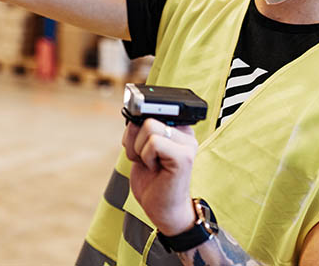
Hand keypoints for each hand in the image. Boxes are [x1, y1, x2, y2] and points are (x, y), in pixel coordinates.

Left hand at [122, 118, 197, 235]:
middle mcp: (185, 133)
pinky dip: (146, 157)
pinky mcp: (183, 157)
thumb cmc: (152, 181)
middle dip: (134, 140)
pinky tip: (154, 168)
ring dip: (139, 149)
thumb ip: (139, 130)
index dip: (138, 121)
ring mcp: (187, 144)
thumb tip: (132, 115)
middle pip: (146, 117)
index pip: (152, 108)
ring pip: (148, 127)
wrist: (163, 210)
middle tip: (143, 158)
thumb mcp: (140, 149)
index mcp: (177, 128)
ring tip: (149, 164)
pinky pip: (153, 143)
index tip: (136, 138)